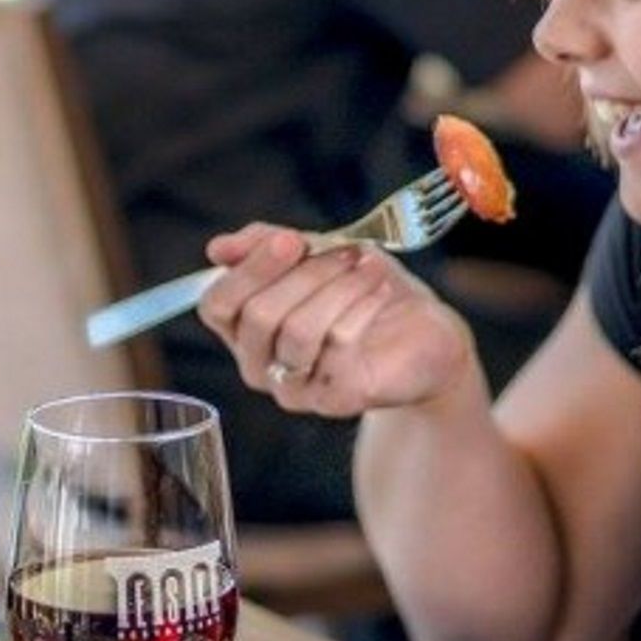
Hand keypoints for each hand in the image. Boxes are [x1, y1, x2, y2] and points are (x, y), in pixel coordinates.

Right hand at [199, 225, 481, 418]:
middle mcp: (259, 365)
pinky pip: (336, 348)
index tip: (291, 240)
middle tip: (344, 250)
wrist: (424, 331)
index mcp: (244, 329)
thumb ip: (265, 246)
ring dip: (337, 288)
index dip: (250, 269)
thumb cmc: (362, 289)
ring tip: (368, 266)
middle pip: (258, 316)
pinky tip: (380, 292)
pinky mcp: (335, 400)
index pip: (216, 305)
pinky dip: (360, 308)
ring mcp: (294, 389)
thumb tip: (217, 249)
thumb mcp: (316, 252)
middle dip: (305, 273)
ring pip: (297, 331)